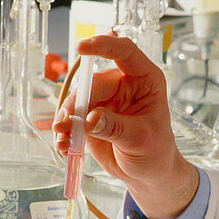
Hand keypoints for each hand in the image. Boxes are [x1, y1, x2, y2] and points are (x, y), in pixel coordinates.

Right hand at [52, 33, 198, 218]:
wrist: (148, 173)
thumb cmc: (155, 151)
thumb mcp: (140, 139)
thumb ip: (115, 128)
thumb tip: (90, 119)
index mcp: (144, 80)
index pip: (124, 52)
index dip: (103, 46)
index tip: (81, 47)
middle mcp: (123, 85)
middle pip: (93, 83)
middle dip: (76, 104)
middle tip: (65, 125)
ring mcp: (105, 100)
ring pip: (78, 100)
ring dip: (66, 119)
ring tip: (63, 139)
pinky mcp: (90, 116)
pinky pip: (71, 118)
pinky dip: (65, 132)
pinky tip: (64, 146)